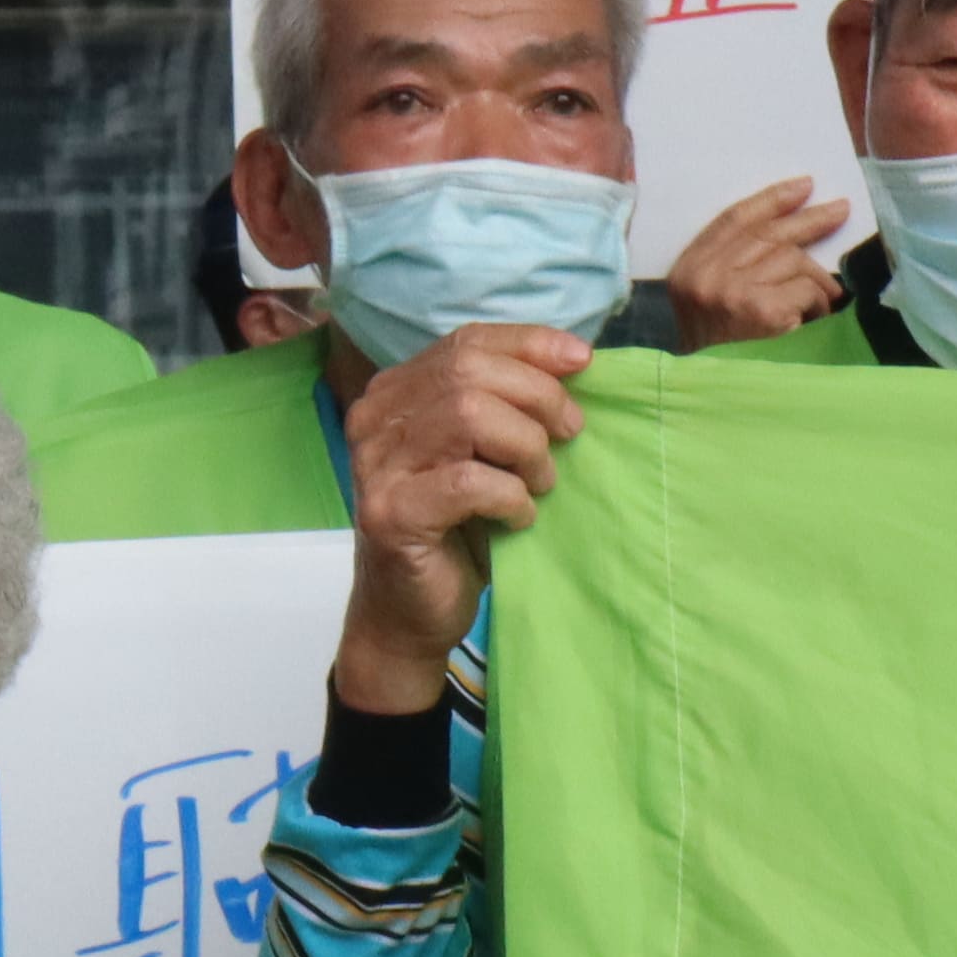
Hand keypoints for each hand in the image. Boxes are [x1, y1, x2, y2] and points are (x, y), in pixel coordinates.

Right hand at [335, 320, 585, 710]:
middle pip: (468, 372)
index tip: (583, 362)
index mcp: (394, 394)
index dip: (528, 344)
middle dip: (537, 397)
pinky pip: (468, 482)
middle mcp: (373, 421)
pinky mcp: (390, 515)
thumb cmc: (455, 530)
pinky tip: (518, 517)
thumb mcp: (482, 453)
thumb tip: (572, 361)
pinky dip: (510, 496)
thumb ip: (502, 406)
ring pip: (468, 417)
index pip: (464, 342)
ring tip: (541, 482)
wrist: (409, 614)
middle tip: (570, 434)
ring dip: (526, 448)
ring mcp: (376, 467)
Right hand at [666, 175, 850, 348]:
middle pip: (767, 233)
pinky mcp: (761, 310)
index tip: (803, 187)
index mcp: (686, 272)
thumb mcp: (707, 308)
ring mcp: (731, 291)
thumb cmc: (719, 359)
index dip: (771, 201)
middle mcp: (704, 277)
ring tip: (822, 304)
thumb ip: (731, 270)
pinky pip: (806, 289)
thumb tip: (789, 238)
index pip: (732, 221)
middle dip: (809, 221)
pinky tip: (812, 323)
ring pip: (794, 260)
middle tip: (840, 211)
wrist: (714, 405)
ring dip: (817, 283)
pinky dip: (817, 305)